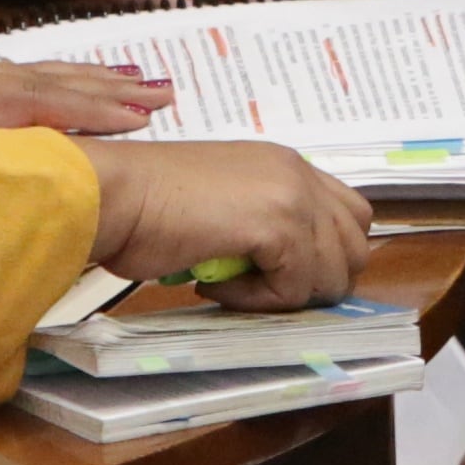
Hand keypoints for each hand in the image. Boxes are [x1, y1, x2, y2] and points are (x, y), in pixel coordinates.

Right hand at [81, 139, 372, 308]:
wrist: (110, 193)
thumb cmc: (145, 205)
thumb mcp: (221, 207)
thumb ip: (262, 224)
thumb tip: (286, 270)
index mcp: (284, 164)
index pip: (348, 217)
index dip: (324, 257)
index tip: (277, 277)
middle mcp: (296, 171)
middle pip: (354, 247)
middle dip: (314, 282)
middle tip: (258, 289)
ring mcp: (292, 194)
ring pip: (334, 274)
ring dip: (286, 294)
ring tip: (229, 284)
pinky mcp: (278, 222)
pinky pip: (295, 287)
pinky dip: (257, 300)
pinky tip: (213, 284)